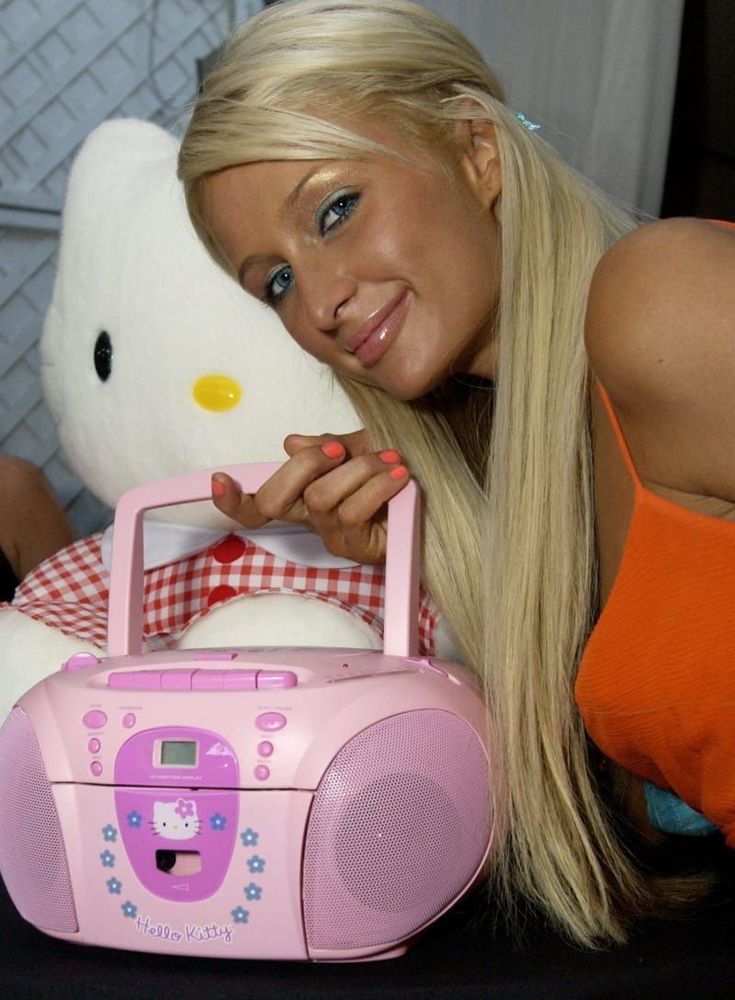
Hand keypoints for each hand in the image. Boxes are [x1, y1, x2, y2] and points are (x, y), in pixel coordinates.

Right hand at [210, 430, 409, 563]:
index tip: (218, 479)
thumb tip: (292, 443)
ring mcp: (333, 536)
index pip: (258, 504)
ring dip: (357, 471)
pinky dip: (377, 486)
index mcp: (304, 495)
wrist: (436, 501)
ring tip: (391, 460)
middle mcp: (312, 519)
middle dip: (303, 467)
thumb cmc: (393, 475)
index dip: (232, 499)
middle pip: (275, 502)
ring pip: (321, 500)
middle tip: (338, 450)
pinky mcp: (359, 549)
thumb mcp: (360, 449)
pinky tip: (398, 476)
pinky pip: (354, 513)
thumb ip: (327, 445)